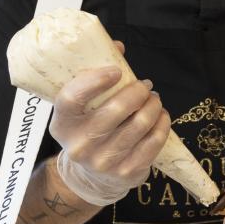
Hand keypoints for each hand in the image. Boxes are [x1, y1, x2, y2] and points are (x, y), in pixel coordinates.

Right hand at [49, 66, 170, 195]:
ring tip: (154, 99)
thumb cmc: (88, 130)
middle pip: (115, 111)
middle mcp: (80, 145)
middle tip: (145, 85)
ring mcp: (104, 162)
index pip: (71, 99)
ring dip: (153, 105)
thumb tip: (118, 46)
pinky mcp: (127, 172)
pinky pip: (153, 142)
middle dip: (137, 92)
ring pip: (139, 125)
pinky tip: (161, 116)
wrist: (92, 177)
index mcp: (63, 123)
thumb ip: (95, 77)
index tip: (116, 71)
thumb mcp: (81, 109)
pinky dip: (162, 124)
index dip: (94, 81)